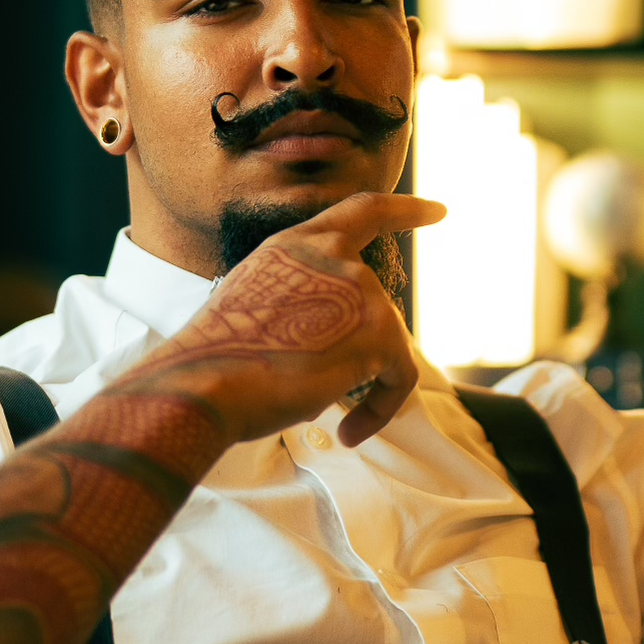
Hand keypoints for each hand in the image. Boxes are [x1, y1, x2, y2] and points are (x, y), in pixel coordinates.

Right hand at [128, 191, 445, 446]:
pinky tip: (348, 433)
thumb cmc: (218, 364)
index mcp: (296, 247)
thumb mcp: (255, 310)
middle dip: (362, 357)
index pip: (360, 213)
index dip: (403, 211)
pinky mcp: (378, 330)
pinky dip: (380, 410)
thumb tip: (336, 350)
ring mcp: (358, 289)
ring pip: (387, 348)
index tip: (438, 210)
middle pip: (376, 309)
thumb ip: (300, 307)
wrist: (205, 383)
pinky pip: (398, 377)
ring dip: (366, 389)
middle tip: (321, 396)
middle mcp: (331, 257)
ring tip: (328, 421)